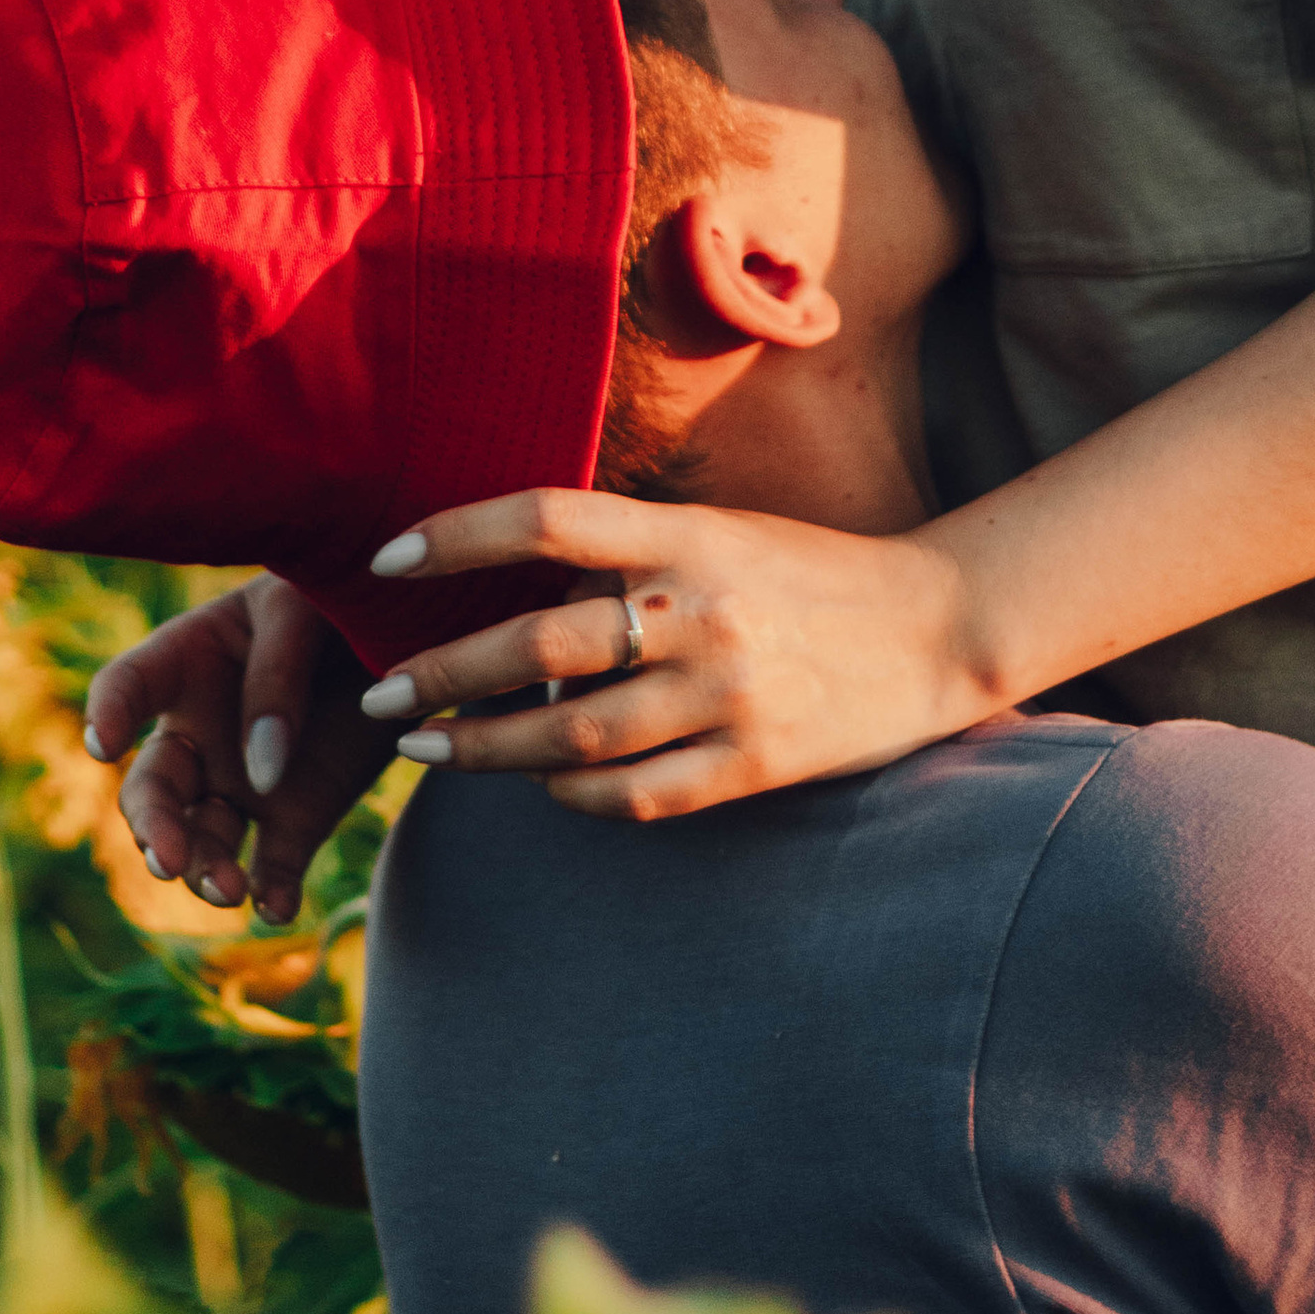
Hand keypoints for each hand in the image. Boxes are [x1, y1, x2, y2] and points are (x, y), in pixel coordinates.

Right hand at [82, 575, 392, 916]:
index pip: (128, 687)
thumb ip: (275, 677)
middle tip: (167, 858)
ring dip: (204, 871)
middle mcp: (203, 732)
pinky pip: (273, 868)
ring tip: (229, 889)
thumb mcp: (304, 608)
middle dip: (153, 828)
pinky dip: (272, 894)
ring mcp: (246, 782)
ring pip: (203, 840)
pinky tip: (278, 906)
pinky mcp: (299, 818)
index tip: (103, 743)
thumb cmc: (340, 596)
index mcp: (187, 662)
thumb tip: (261, 775)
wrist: (411, 625)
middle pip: (153, 790)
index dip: (109, 713)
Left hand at [354, 492, 990, 818]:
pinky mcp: (754, 766)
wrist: (938, 627)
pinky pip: (634, 794)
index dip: (455, 537)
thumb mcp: (719, 533)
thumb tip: (515, 599)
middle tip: (376, 694)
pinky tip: (536, 784)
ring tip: (426, 747)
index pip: (546, 519)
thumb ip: (627, 558)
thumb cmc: (808, 570)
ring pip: (572, 737)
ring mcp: (729, 696)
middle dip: (442, 674)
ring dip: (484, 748)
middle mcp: (703, 612)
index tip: (385, 561)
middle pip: (540, 645)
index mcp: (689, 535)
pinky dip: (570, 793)